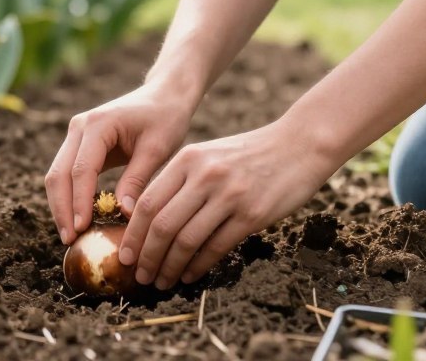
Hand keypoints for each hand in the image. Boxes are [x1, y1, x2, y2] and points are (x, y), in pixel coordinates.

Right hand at [45, 85, 194, 244]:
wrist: (163, 96)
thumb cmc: (165, 119)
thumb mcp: (157, 149)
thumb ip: (137, 179)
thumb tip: (123, 214)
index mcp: (98, 124)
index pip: (81, 169)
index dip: (79, 202)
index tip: (82, 229)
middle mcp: (79, 127)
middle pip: (59, 173)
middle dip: (61, 209)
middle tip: (69, 240)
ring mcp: (75, 134)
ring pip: (57, 175)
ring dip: (60, 205)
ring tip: (70, 236)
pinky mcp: (79, 144)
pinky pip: (66, 173)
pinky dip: (68, 197)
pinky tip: (78, 220)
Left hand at [118, 118, 338, 289]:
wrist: (300, 145)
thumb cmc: (250, 154)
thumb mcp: (209, 155)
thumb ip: (181, 180)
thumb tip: (150, 220)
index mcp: (188, 159)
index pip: (147, 202)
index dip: (132, 234)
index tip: (125, 255)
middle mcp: (204, 175)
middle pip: (162, 224)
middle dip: (147, 256)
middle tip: (140, 275)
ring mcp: (229, 195)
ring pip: (186, 240)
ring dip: (170, 267)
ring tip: (162, 281)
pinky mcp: (252, 214)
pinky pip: (216, 247)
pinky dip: (198, 266)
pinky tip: (189, 275)